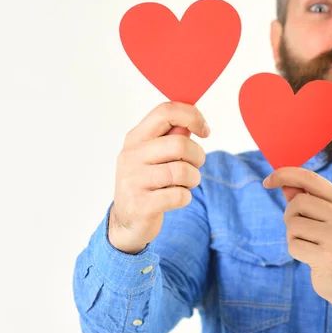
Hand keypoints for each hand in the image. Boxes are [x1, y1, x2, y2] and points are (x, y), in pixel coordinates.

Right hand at [109, 101, 209, 253]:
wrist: (126, 221)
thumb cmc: (147, 182)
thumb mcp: (154, 154)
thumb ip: (172, 136)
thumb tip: (192, 119)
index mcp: (136, 137)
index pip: (166, 111)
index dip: (192, 116)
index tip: (205, 131)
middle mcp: (131, 155)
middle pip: (180, 144)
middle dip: (197, 157)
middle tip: (194, 166)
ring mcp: (133, 180)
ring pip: (182, 171)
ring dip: (193, 179)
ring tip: (185, 184)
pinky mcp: (140, 205)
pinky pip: (179, 196)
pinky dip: (185, 197)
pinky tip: (175, 198)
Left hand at [263, 167, 331, 311]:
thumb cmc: (330, 242)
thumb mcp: (322, 217)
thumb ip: (304, 198)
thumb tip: (284, 183)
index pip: (310, 178)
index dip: (285, 174)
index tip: (268, 180)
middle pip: (298, 202)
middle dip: (290, 214)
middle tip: (300, 228)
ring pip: (293, 224)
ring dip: (292, 234)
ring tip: (308, 242)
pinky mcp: (326, 256)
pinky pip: (293, 244)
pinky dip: (294, 249)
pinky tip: (309, 255)